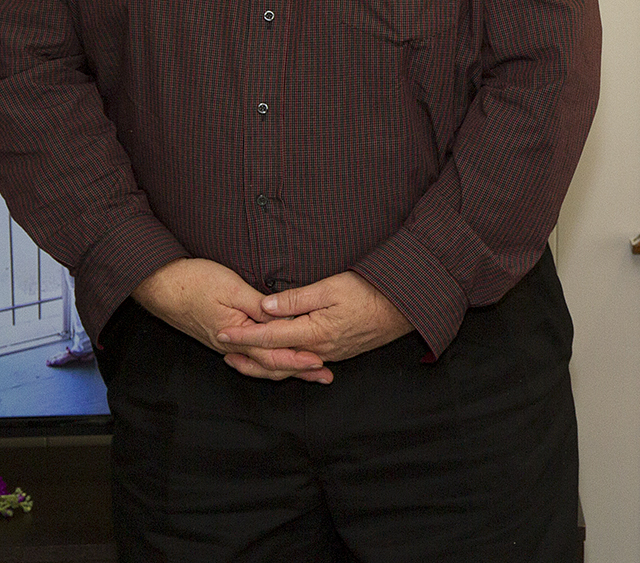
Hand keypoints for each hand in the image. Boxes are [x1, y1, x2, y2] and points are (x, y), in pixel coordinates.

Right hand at [132, 257, 330, 382]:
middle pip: (270, 364)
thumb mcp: (232, 288)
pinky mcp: (222, 337)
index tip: (321, 362)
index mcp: (236, 336)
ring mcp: (226, 343)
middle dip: (299, 370)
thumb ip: (259, 307)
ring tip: (309, 371)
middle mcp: (231, 346)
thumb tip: (285, 320)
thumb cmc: (195, 282)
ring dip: (286, 367)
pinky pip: (251, 355)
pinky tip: (277, 359)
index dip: (298, 359)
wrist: (161, 285)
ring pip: (260, 362)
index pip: (273, 355)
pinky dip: (269, 360)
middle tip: (325, 375)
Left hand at [215, 271, 412, 378]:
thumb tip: (266, 306)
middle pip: (275, 358)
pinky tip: (280, 356)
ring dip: (264, 360)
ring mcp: (330, 354)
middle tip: (223, 351)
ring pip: (289, 363)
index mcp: (314, 333)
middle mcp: (319, 350)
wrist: (405, 308)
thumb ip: (297, 299)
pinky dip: (286, 361)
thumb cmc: (371, 292)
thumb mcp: (332, 287)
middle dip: (248, 355)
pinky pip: (305, 362)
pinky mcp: (339, 353)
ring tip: (244, 356)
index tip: (221, 333)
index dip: (243, 336)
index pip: (270, 337)